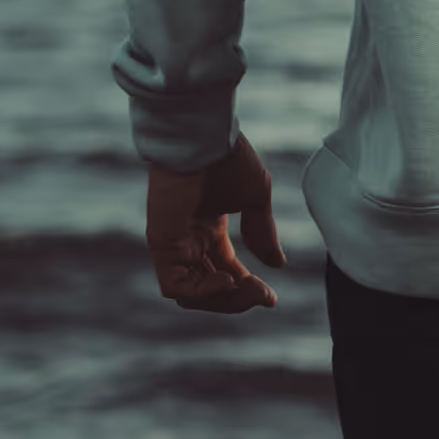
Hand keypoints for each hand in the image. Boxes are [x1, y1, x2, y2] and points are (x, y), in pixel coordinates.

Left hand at [145, 132, 286, 312]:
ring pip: (191, 294)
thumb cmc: (228, 159)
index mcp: (208, 230)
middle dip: (238, 299)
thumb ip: (263, 232)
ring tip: (247, 289)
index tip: (271, 298)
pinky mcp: (162, 244)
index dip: (247, 289)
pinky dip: (202, 293)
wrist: (204, 138)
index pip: (225, 271)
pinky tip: (227, 280)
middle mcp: (188, 241)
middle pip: (209, 288)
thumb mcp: (256, 198)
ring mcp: (173, 244)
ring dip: (223, 300)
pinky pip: (175, 286)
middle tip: (263, 296)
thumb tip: (277, 264)